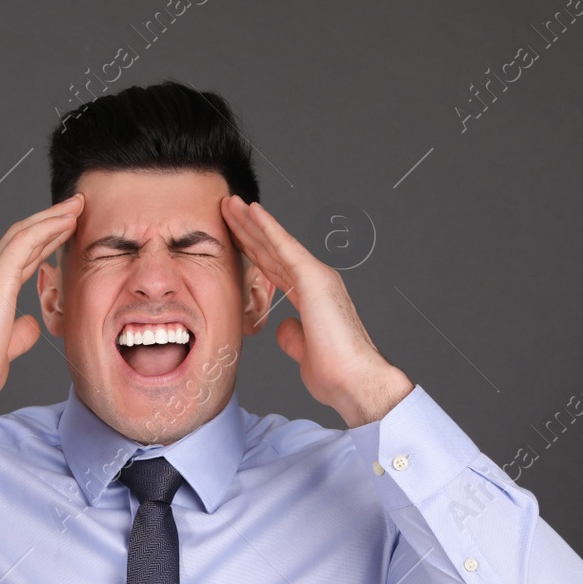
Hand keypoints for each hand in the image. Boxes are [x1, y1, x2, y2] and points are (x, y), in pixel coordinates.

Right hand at [0, 193, 84, 418]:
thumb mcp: (9, 345)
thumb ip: (21, 330)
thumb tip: (32, 322)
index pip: (22, 256)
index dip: (46, 239)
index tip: (67, 229)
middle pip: (23, 236)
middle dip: (51, 219)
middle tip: (76, 206)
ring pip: (24, 232)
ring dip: (52, 216)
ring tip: (76, 204)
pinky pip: (25, 241)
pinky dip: (47, 227)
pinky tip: (66, 220)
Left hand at [220, 194, 413, 427]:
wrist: (356, 381)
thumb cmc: (336, 373)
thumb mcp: (303, 352)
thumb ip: (293, 335)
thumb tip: (281, 326)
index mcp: (312, 297)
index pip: (274, 268)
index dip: (253, 250)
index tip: (233, 236)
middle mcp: (316, 281)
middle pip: (272, 250)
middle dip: (247, 230)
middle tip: (226, 208)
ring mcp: (317, 276)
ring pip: (276, 242)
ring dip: (251, 221)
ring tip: (230, 202)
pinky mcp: (314, 277)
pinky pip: (285, 246)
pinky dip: (267, 227)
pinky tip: (252, 211)